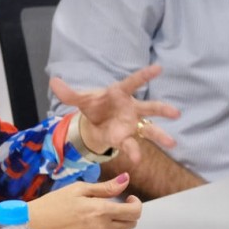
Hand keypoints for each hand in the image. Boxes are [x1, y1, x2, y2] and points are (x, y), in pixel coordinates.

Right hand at [27, 174, 140, 228]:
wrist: (35, 226)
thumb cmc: (53, 205)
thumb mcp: (79, 189)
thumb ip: (105, 187)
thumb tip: (126, 179)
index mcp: (100, 211)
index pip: (134, 212)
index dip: (135, 204)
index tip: (128, 199)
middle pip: (131, 225)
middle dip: (128, 214)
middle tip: (117, 207)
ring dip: (120, 228)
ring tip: (106, 219)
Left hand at [49, 64, 178, 163]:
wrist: (94, 123)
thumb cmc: (94, 105)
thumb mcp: (81, 99)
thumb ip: (69, 92)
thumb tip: (53, 81)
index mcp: (120, 93)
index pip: (134, 82)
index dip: (145, 75)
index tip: (159, 68)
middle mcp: (131, 108)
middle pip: (149, 107)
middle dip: (162, 110)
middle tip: (175, 113)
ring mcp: (132, 123)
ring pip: (149, 129)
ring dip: (160, 136)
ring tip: (172, 143)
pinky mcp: (127, 137)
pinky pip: (132, 145)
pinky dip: (133, 152)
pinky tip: (136, 160)